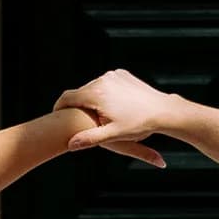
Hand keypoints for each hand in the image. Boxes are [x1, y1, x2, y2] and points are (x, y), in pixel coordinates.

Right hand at [56, 70, 179, 163]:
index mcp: (96, 94)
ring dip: (92, 99)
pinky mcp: (122, 74)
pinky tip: (112, 106)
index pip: (67, 98)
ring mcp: (113, 75)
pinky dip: (104, 93)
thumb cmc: (138, 125)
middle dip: (78, 106)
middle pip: (81, 92)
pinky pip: (106, 83)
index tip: (55, 117)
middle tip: (78, 121)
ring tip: (97, 115)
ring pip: (93, 87)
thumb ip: (90, 139)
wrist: (163, 110)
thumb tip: (69, 144)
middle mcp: (102, 80)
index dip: (59, 108)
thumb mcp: (113, 136)